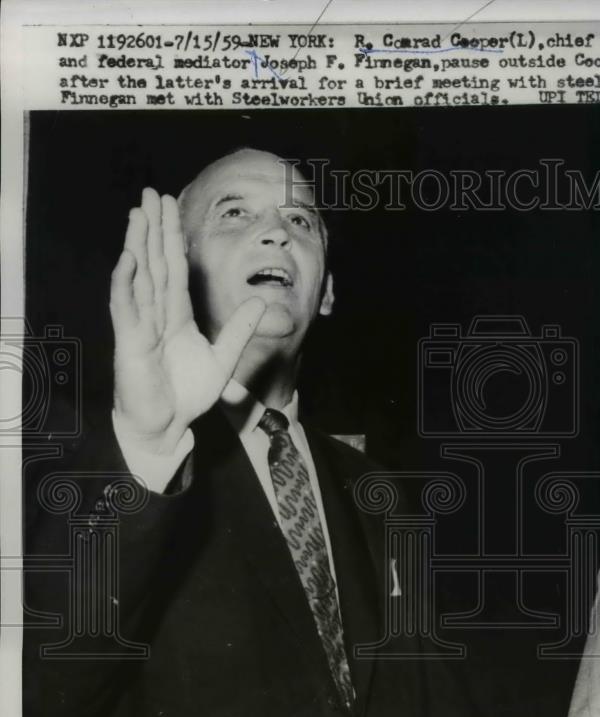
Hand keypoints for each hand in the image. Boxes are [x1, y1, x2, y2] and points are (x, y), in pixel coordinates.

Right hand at [110, 188, 264, 453]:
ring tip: (137, 213)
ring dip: (137, 245)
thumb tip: (259, 300)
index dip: (172, 239)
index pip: (174, 269)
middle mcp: (155, 314)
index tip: (171, 209)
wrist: (168, 425)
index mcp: (176, 315)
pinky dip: (127, 283)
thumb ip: (240, 329)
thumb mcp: (223, 357)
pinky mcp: (131, 342)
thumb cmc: (187, 394)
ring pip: (139, 278)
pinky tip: (128, 258)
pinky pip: (127, 308)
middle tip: (151, 194)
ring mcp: (141, 326)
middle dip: (153, 229)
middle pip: (155, 264)